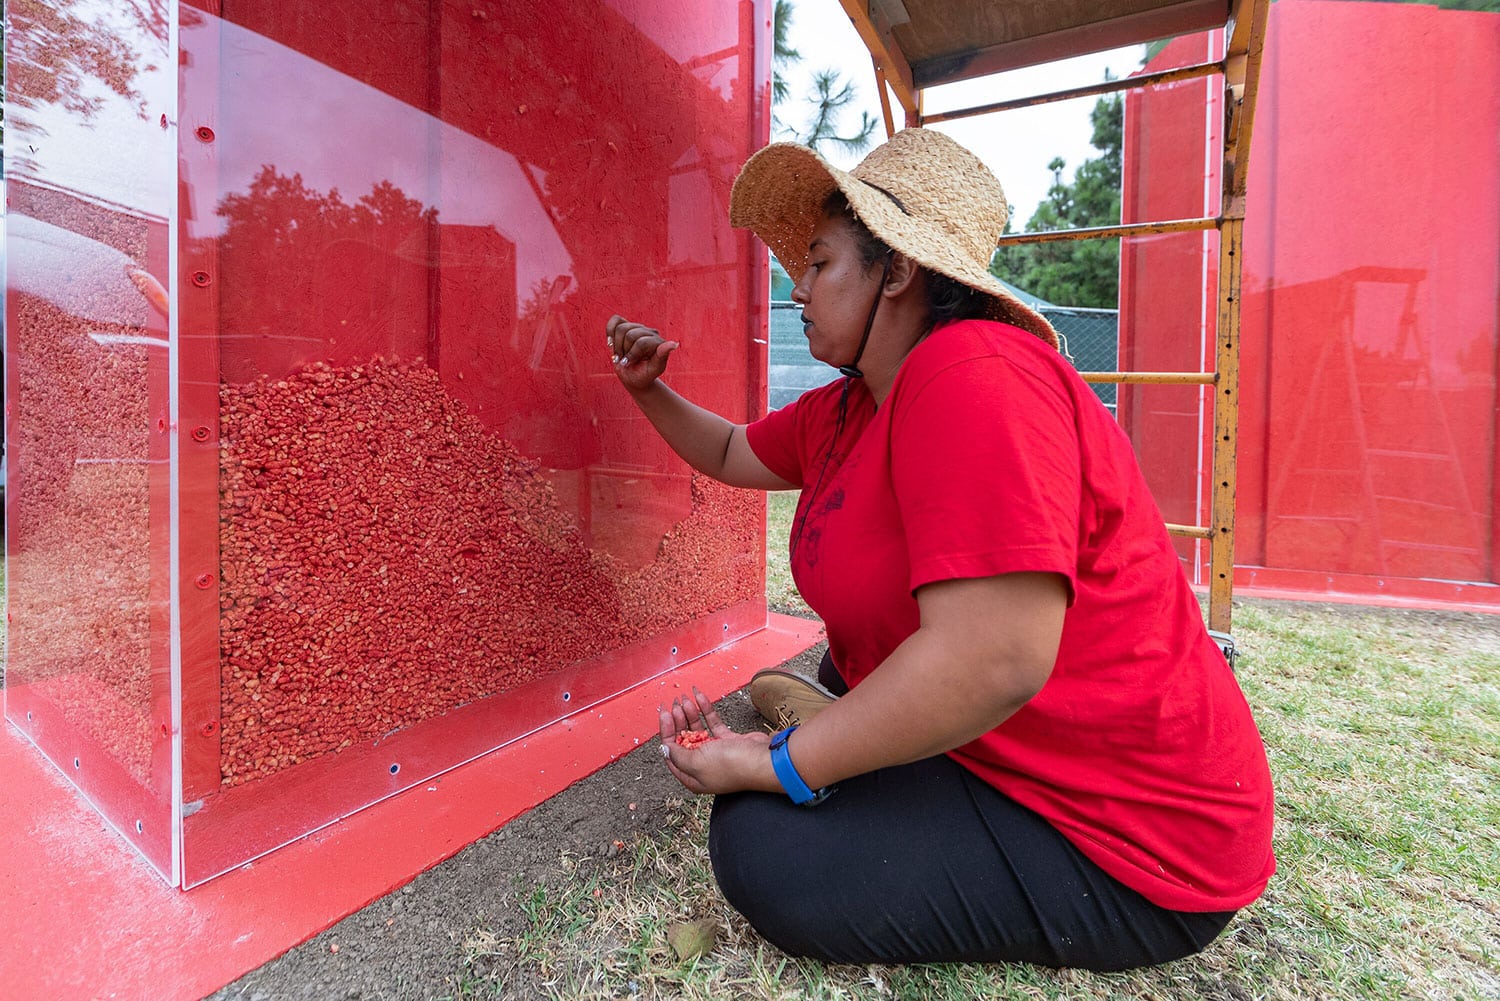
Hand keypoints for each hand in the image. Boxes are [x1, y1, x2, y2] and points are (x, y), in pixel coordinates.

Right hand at [606, 314, 679, 392]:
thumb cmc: (644, 375)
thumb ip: (662, 356)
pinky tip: (612, 344)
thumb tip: (674, 344)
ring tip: (620, 355)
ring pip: (621, 329)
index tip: (629, 365)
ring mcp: (637, 327)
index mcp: (658, 341)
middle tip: (624, 361)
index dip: (631, 355)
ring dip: (616, 346)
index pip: (641, 342)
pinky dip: (610, 333)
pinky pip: (614, 321)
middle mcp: (649, 332)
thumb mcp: (654, 369)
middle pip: (629, 335)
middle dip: (623, 351)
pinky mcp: (625, 325)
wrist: (633, 377)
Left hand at [658, 687, 773, 795]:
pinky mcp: (728, 741)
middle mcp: (702, 765)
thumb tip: (665, 749)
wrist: (762, 760)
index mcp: (692, 776)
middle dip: (677, 721)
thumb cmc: (731, 766)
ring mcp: (716, 752)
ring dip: (690, 714)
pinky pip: (713, 723)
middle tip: (674, 704)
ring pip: (698, 729)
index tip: (664, 714)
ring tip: (685, 699)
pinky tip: (699, 698)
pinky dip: (705, 711)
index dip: (666, 732)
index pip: (672, 753)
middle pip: (684, 739)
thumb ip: (678, 755)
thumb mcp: (696, 762)